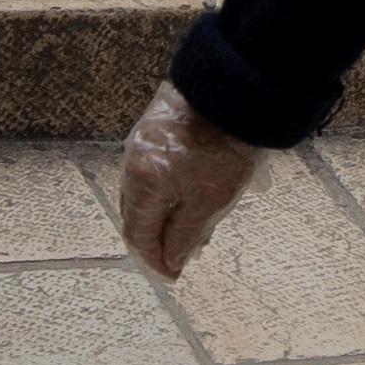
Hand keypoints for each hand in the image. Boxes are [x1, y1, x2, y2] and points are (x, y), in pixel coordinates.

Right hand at [115, 81, 266, 280]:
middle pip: (136, 215)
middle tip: (182, 256)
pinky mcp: (154, 129)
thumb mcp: (209, 202)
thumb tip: (170, 262)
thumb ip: (184, 236)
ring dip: (164, 216)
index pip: (137, 235)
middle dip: (157, 240)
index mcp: (141, 185)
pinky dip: (167, 192)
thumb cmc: (223, 147)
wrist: (232, 89)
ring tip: (193, 228)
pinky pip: (153, 172)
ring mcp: (141, 143)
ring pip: (145, 193)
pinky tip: (190, 196)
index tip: (173, 276)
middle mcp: (132, 164)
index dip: (154, 260)